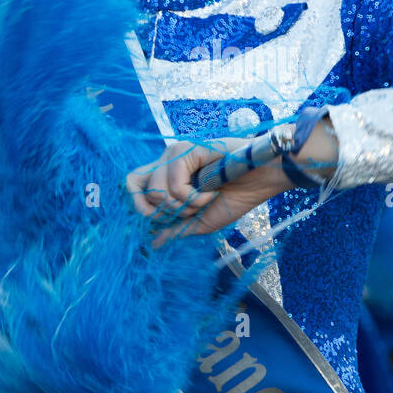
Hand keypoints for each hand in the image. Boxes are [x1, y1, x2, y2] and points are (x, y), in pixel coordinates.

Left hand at [126, 119, 337, 246]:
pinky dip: (194, 198)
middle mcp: (166, 162)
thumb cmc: (235, 198)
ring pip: (156, 191)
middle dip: (159, 211)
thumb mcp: (200, 221)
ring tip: (204, 200)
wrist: (261, 182)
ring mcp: (176, 153)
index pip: (131, 185)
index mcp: (166, 175)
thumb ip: (175, 229)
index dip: (136, 206)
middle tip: (186, 212)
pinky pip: (175, 185)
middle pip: (133, 185)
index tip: (158, 221)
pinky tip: (211, 192)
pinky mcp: (187, 149)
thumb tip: (152, 243)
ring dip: (182, 206)